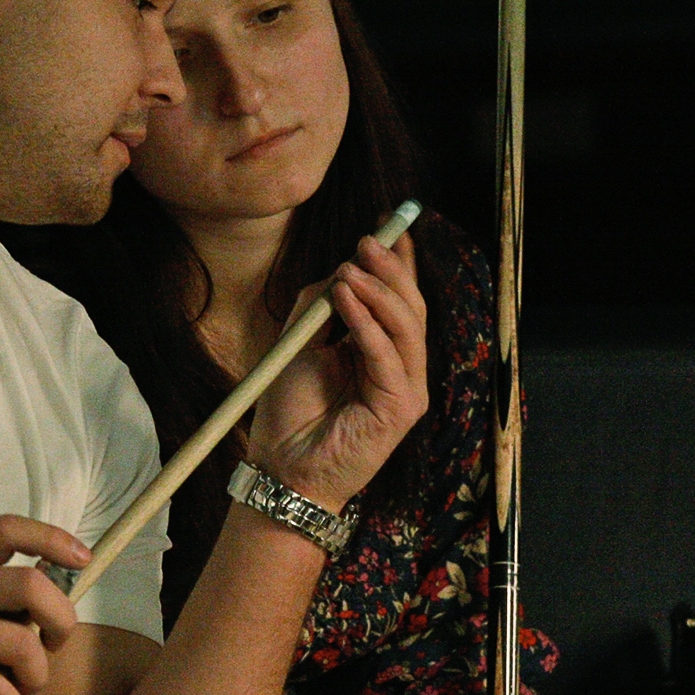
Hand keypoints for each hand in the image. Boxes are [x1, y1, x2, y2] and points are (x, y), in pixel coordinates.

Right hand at [0, 516, 88, 694]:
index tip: (83, 560)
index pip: (6, 529)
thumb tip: (56, 598)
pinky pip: (1, 691)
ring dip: (37, 676)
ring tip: (19, 688)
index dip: (52, 538)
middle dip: (62, 621)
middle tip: (54, 645)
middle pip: (32, 585)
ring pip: (25, 645)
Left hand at [247, 232, 429, 514]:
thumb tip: (343, 269)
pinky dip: (367, 324)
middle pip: (411, 308)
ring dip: (378, 292)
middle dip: (391, 271)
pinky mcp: (401, 409)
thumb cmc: (290, 411)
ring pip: (407, 328)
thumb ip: (320, 307)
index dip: (399, 264)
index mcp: (380, 352)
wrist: (283, 467)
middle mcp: (399, 368)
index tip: (390, 227)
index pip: (399, 301)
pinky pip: (388, 356)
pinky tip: (347, 299)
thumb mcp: (299, 343)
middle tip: (366, 242)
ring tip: (349, 270)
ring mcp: (405, 389)